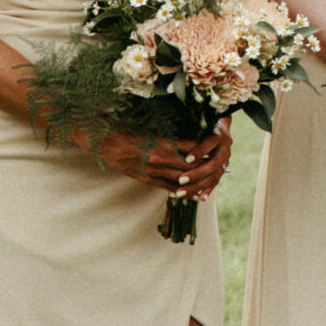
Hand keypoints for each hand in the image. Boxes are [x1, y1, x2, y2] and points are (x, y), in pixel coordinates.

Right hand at [94, 121, 232, 196]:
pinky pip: (168, 188)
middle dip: (205, 167)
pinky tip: (194, 195)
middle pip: (191, 166)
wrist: (107, 143)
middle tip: (218, 166)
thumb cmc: (131, 131)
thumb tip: (195, 138)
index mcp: (164, 143)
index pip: (193, 148)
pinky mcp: (147, 180)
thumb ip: (173, 136)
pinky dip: (183, 192)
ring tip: (211, 182)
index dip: (206, 150)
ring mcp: (153, 171)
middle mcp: (160, 158)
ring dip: (197, 182)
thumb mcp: (154, 129)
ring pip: (181, 180)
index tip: (216, 149)